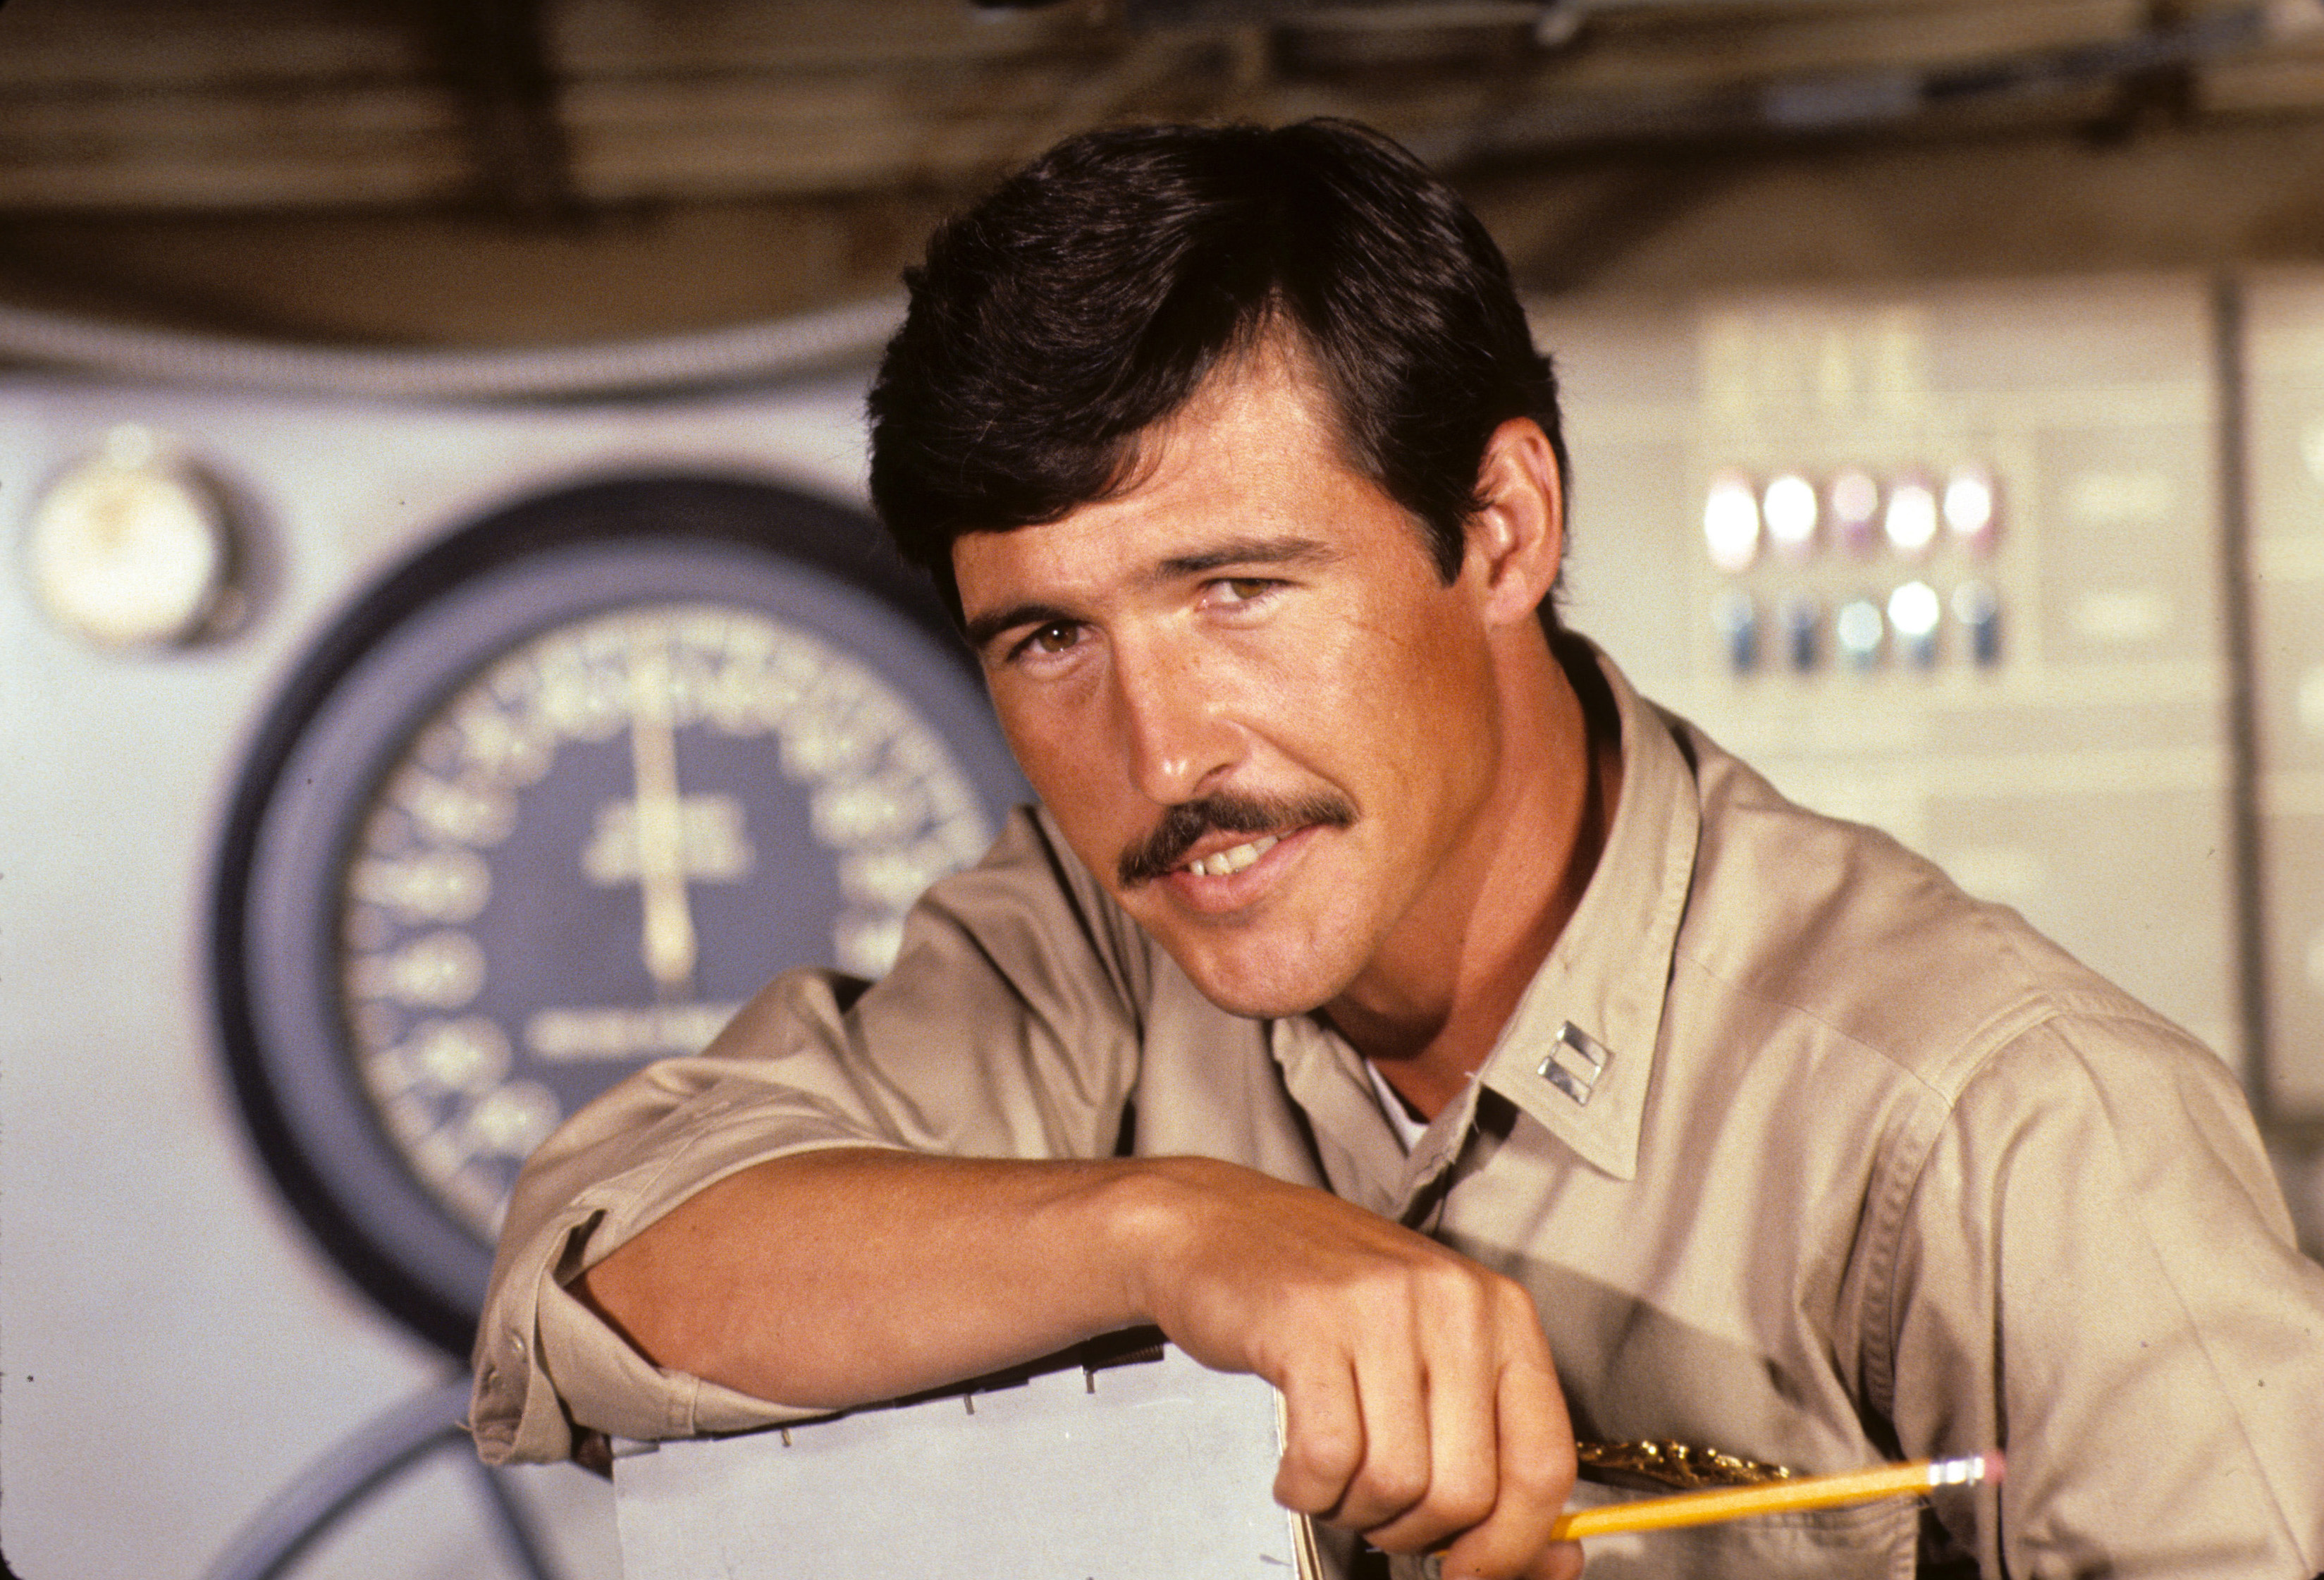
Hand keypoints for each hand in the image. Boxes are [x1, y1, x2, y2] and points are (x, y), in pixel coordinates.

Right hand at [1119, 1158, 1580, 1579]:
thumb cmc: (1326, 1300)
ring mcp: (1380, 1307)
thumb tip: (1556, 1561)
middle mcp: (1453, 1300)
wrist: (1216, 1225)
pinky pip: (1327, 1459)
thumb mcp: (1429, 1359)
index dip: (1513, 1544)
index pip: (1543, 1462)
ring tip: (1331, 1475)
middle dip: (1415, 1532)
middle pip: (1467, 1491)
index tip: (1472, 1570)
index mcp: (1501, 1312)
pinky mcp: (1307, 1323)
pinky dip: (1306, 1488)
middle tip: (1378, 1512)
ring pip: (1396, 1484)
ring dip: (1354, 1510)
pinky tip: (1296, 1466)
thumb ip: (1494, 1458)